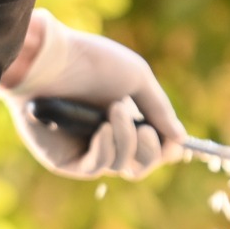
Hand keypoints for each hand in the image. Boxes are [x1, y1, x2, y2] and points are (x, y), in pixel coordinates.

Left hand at [1, 10, 185, 180]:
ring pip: (121, 167)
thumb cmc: (91, 61)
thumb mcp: (137, 78)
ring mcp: (85, 149)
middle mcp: (105, 137)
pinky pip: (96, 169)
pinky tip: (102, 130)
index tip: (173, 143)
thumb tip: (180, 140)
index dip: (165, 150)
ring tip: (113, 112)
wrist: (49, 59)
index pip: (151, 148)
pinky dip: (105, 151)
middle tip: (145, 128)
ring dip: (126, 140)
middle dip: (150, 150)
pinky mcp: (65, 159)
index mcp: (124, 118)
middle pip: (140, 165)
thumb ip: (159, 110)